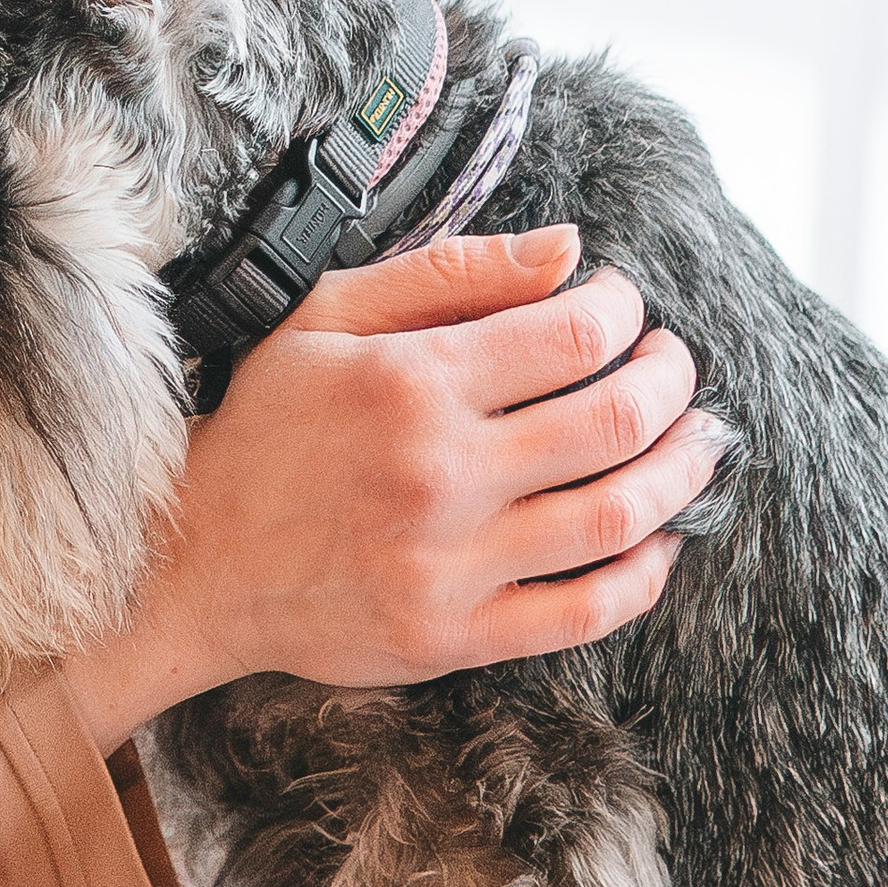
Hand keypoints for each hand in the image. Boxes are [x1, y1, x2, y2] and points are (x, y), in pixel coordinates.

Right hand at [58, 226, 723, 751]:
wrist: (193, 561)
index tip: (622, 306)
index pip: (574, 332)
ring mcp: (451, 563)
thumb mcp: (327, 318)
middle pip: (616, 419)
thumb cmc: (265, 428)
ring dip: (680, 470)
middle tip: (674, 366)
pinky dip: (644, 575)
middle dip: (672, 380)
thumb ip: (450, 273)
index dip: (624, 310)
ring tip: (694, 440)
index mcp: (412, 382)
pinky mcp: (455, 634)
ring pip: (619, 516)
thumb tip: (568, 251)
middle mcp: (440, 473)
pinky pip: (586, 613)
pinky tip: (658, 539)